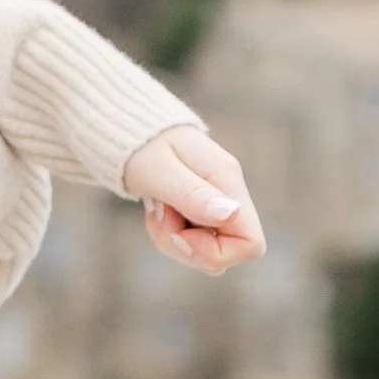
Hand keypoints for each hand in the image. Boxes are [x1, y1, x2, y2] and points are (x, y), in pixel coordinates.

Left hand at [122, 125, 263, 275]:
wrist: (128, 126)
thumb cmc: (139, 145)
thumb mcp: (158, 170)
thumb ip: (192, 194)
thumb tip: (230, 214)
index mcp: (226, 180)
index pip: (251, 244)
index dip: (216, 252)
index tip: (182, 234)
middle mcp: (229, 192)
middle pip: (226, 253)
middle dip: (186, 247)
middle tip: (159, 215)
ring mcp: (217, 201)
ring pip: (207, 250)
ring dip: (173, 239)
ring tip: (155, 208)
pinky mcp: (202, 206)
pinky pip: (193, 240)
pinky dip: (170, 233)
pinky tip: (157, 209)